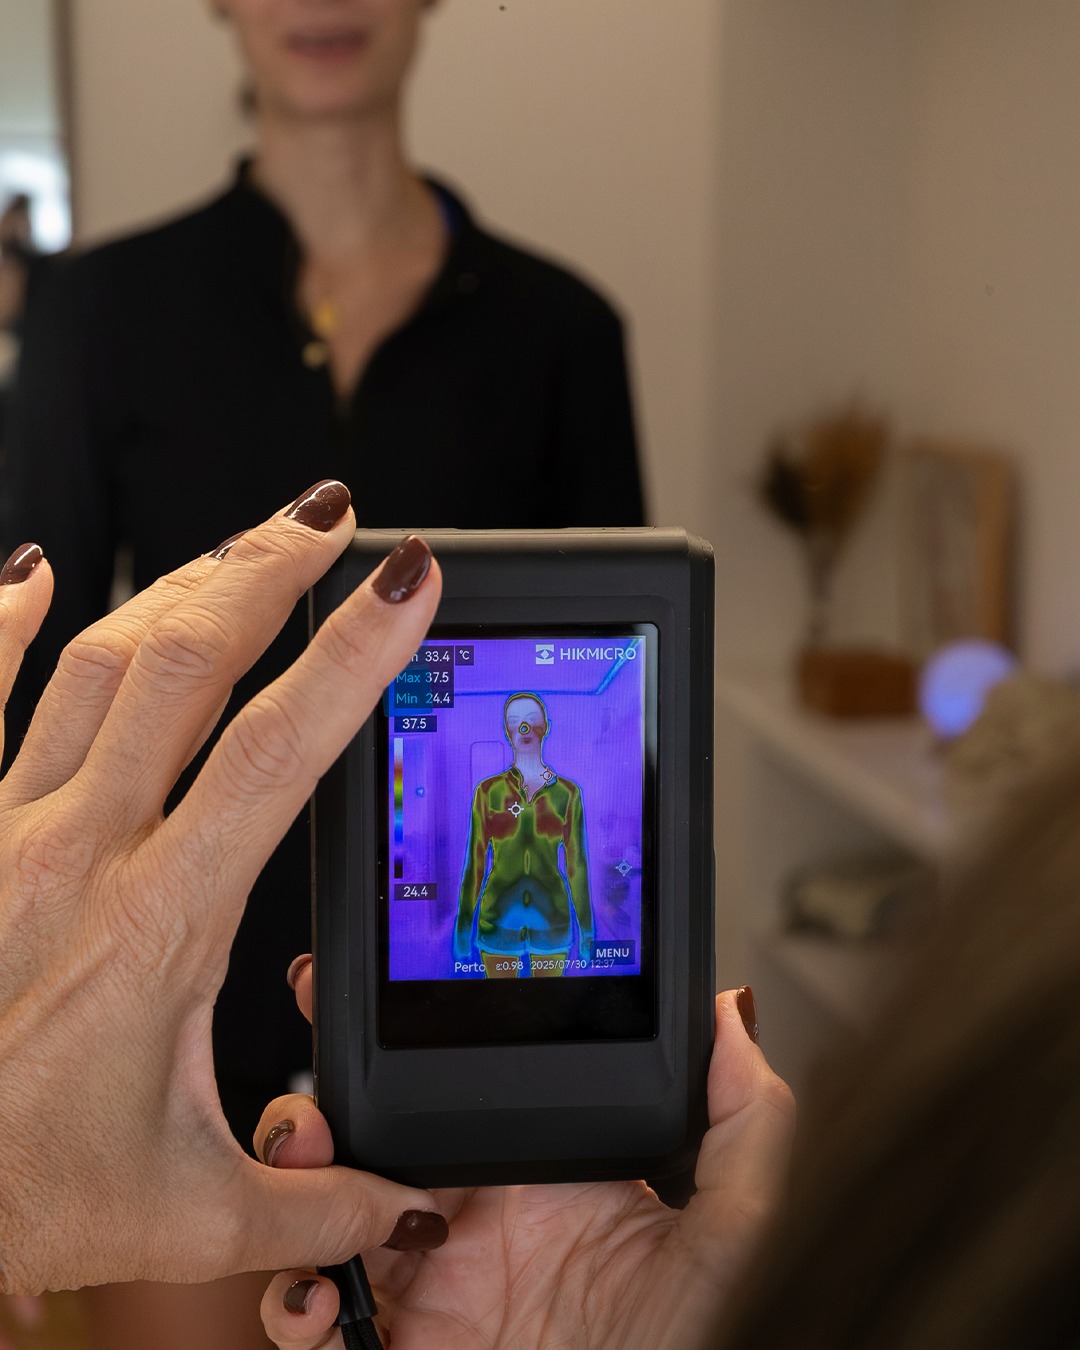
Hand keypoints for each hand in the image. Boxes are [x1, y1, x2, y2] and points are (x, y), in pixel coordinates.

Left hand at [0, 483, 446, 1293]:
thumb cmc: (17, 1202)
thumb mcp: (189, 1217)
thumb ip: (321, 1202)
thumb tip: (414, 1204)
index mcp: (157, 925)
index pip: (280, 753)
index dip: (354, 652)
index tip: (407, 579)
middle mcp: (74, 855)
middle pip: (187, 666)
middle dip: (271, 572)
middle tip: (335, 518)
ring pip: (93, 665)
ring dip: (177, 588)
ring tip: (248, 546)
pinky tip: (27, 568)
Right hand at [259, 974, 793, 1349]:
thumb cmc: (682, 1348)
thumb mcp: (728, 1234)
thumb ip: (743, 1123)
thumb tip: (730, 1014)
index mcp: (538, 1167)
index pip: (458, 1082)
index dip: (408, 1040)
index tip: (372, 994)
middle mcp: (471, 1211)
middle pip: (372, 1133)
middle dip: (326, 1100)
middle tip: (312, 1084)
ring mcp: (425, 1277)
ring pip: (326, 1208)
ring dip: (295, 1181)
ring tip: (304, 1166)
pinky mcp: (395, 1342)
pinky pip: (313, 1310)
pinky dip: (291, 1300)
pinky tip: (317, 1291)